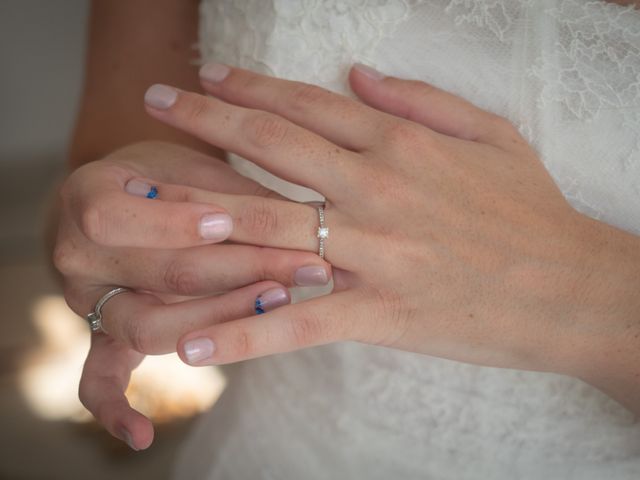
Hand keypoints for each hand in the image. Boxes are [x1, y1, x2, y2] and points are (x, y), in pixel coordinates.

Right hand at [54, 141, 330, 447]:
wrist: (127, 197)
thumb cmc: (167, 179)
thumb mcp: (193, 168)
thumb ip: (234, 192)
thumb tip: (311, 212)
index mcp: (88, 197)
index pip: (123, 219)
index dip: (177, 224)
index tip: (234, 222)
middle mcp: (79, 256)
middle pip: (162, 274)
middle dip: (242, 271)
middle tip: (307, 267)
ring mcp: (90, 304)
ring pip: (150, 327)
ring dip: (220, 322)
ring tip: (281, 307)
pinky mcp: (104, 338)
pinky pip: (98, 380)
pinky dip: (117, 411)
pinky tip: (144, 437)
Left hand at [143, 64, 639, 387]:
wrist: (569, 288)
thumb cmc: (529, 210)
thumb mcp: (488, 133)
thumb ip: (420, 98)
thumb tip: (358, 72)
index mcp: (400, 144)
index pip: (308, 105)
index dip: (250, 87)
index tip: (206, 77)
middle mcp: (376, 189)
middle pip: (275, 147)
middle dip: (208, 121)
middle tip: (156, 106)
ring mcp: (373, 252)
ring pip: (272, 228)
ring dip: (204, 214)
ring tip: (148, 206)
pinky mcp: (379, 313)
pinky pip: (299, 324)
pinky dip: (245, 335)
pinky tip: (194, 345)